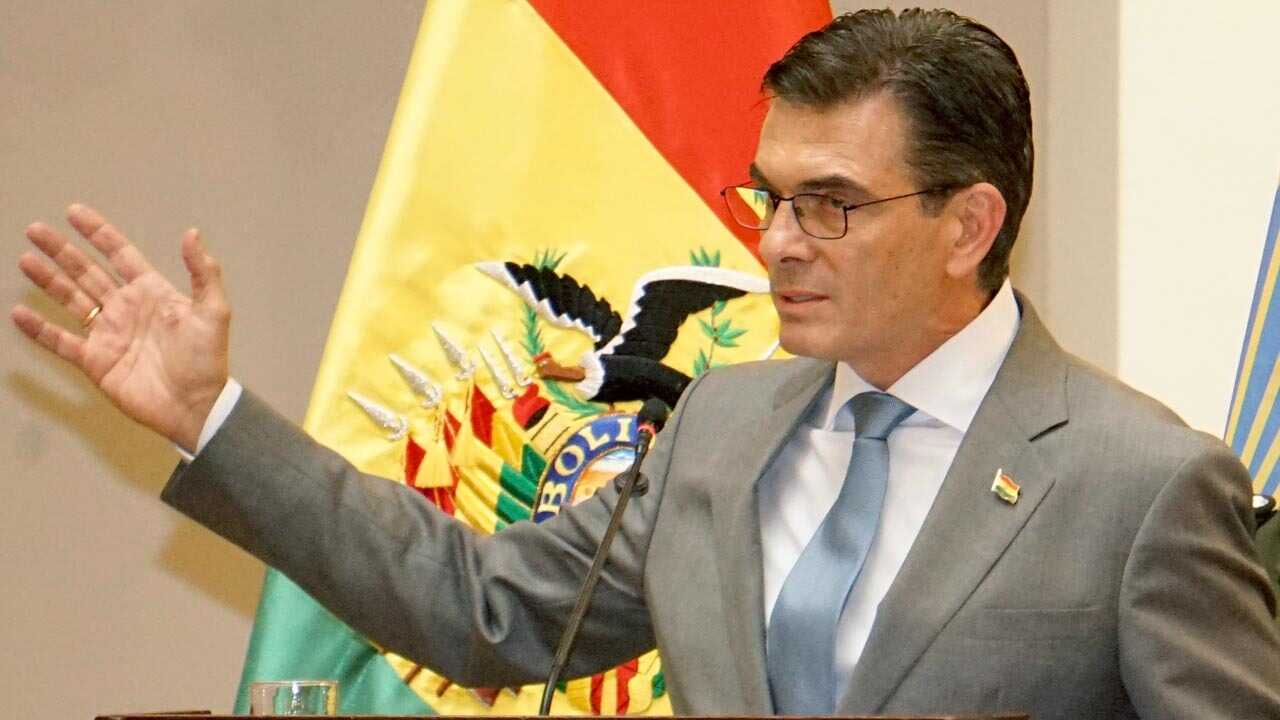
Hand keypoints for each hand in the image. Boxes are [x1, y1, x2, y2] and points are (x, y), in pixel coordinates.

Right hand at [11, 204, 230, 451]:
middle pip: (87, 272)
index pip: (120, 254)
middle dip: (62, 250)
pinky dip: (40, 329)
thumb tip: (191, 232)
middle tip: (35, 229)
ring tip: (25, 260)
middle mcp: (126, 308)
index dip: (98, 233)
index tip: (74, 211)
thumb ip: (203, 271)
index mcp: (152, 292)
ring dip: (48, 280)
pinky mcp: (95, 361)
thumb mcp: (213, 310)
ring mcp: (108, 334)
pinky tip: (19, 314)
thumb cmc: (207, 359)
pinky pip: (61, 341)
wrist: (196, 405)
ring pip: (71, 300)